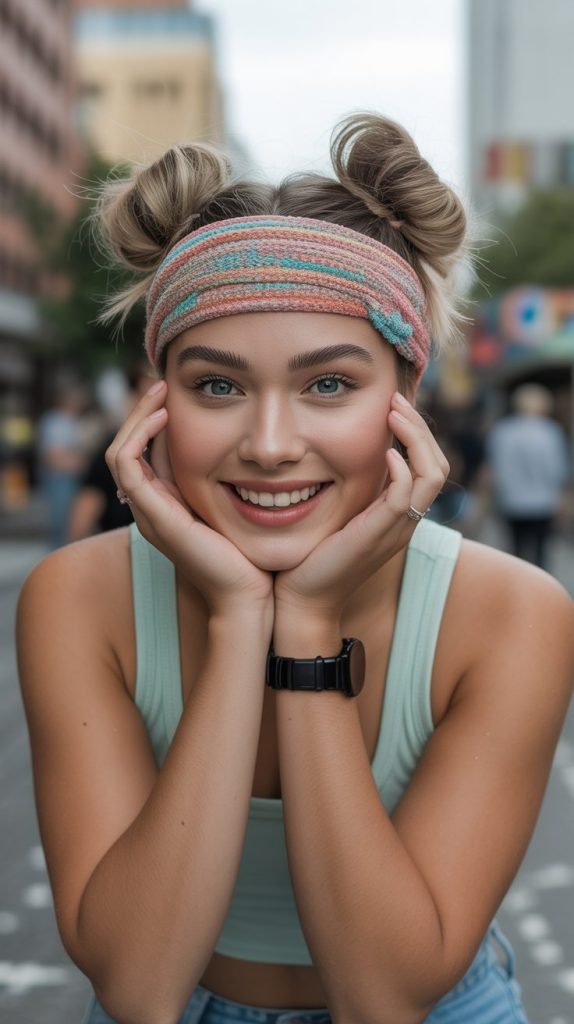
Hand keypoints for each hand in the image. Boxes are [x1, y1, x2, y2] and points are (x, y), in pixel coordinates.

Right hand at [105, 380, 273, 614]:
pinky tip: (166, 417)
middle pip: (125, 448)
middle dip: (141, 412)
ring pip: (120, 452)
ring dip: (137, 416)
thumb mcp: (240, 507)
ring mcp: (146, 513)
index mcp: (165, 506)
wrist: (248, 597)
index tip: (175, 393)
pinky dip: (140, 435)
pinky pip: (127, 464)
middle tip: (161, 382)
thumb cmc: (253, 557)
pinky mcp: (152, 515)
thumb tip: (250, 448)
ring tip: (160, 391)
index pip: (142, 454)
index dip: (152, 420)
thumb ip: (233, 482)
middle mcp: (149, 509)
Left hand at [273, 392, 448, 625]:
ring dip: (416, 438)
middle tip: (395, 401)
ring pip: (432, 475)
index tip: (391, 407)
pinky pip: (406, 496)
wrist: (302, 599)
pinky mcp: (381, 534)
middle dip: (420, 428)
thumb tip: (337, 453)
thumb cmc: (311, 558)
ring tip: (394, 414)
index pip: (428, 466)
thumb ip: (347, 488)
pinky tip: (385, 452)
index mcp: (398, 514)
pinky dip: (402, 469)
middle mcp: (405, 520)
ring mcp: (397, 528)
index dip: (416, 434)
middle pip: (438, 465)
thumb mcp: (335, 514)